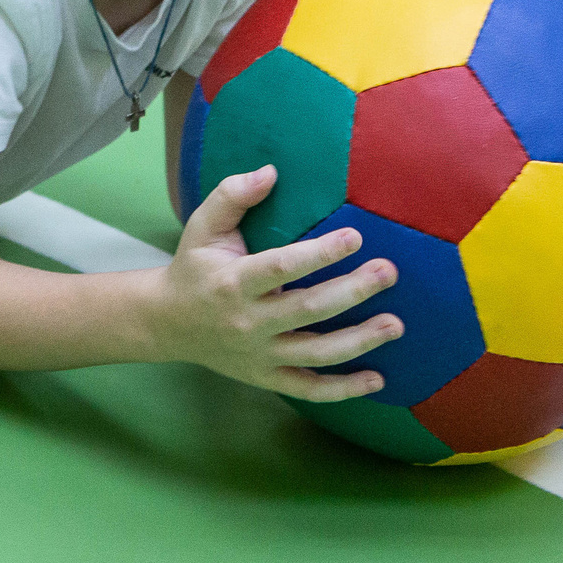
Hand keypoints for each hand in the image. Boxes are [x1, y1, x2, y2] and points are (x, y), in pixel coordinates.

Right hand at [149, 166, 401, 400]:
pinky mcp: (265, 377)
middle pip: (308, 309)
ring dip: (359, 340)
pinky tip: (376, 378)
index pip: (281, 267)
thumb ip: (231, 195)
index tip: (355, 237)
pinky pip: (309, 390)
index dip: (320, 253)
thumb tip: (270, 172)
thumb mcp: (202, 227)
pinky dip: (343, 389)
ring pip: (316, 353)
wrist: (167, 323)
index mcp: (233, 282)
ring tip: (395, 324)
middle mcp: (248, 322)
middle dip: (353, 291)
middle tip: (388, 272)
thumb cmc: (194, 267)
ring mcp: (258, 355)